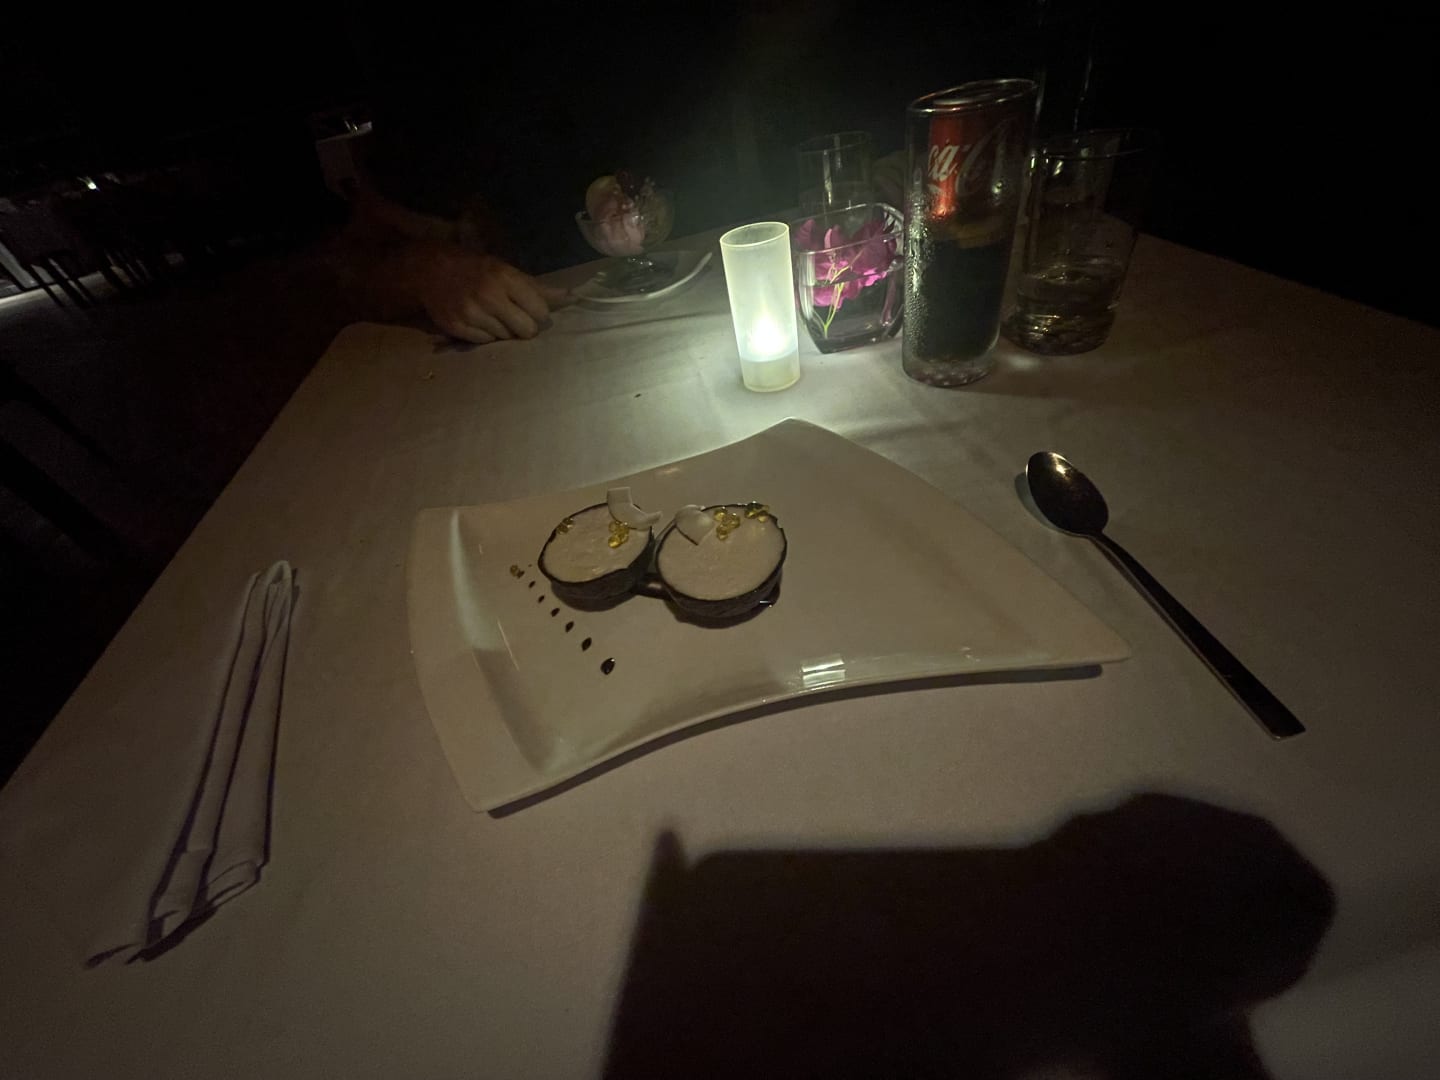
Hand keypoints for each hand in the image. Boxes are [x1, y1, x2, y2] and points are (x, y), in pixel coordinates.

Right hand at [416, 247, 570, 343]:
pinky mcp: (458, 328)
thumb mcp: (506, 270)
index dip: (539, 313)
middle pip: (527, 330)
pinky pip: (486, 343)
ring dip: (504, 331)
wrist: (431, 270)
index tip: (530, 309)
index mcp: (505, 278)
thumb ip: (537, 287)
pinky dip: (486, 335)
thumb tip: (570, 297)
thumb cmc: (476, 269)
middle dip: (524, 327)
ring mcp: (472, 314)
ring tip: (492, 316)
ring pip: (506, 339)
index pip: (540, 311)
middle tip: (513, 317)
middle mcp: (489, 296)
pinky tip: (478, 321)